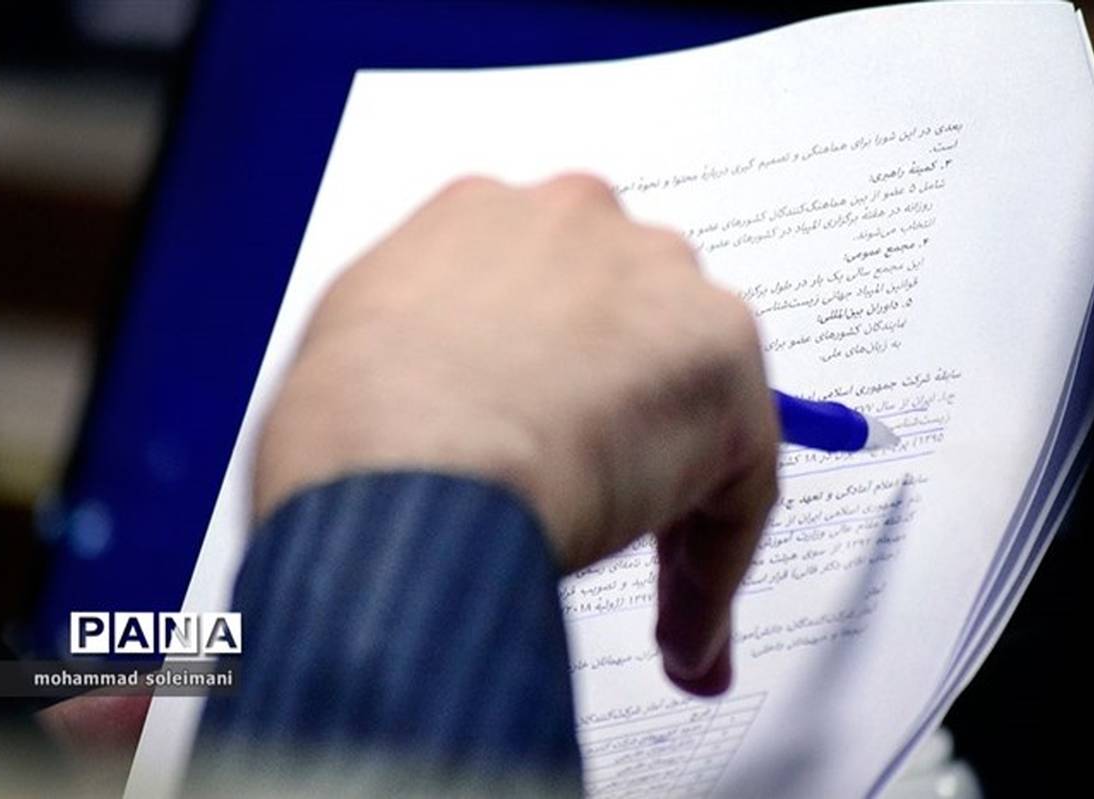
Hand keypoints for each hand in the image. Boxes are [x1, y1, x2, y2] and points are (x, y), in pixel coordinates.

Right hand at [255, 174, 777, 694]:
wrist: (404, 474)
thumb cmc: (353, 436)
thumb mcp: (358, 352)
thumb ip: (425, 348)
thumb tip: (453, 406)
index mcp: (484, 218)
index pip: (550, 286)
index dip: (558, 370)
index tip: (558, 426)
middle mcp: (580, 223)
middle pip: (634, 321)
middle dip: (627, 408)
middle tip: (604, 497)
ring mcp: (659, 284)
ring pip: (697, 394)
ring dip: (680, 488)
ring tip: (654, 590)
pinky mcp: (723, 366)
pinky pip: (740, 479)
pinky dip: (716, 560)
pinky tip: (686, 626)